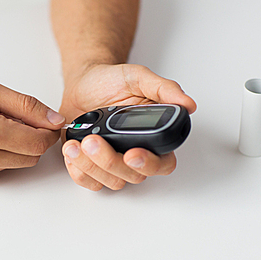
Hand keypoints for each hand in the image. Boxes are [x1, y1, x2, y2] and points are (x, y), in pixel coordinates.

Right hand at [0, 80, 64, 182]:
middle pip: (34, 156)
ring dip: (20, 147)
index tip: (45, 121)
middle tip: (18, 120)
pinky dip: (4, 155)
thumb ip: (26, 105)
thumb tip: (54, 120)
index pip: (39, 142)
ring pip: (21, 163)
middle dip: (35, 139)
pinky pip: (4, 168)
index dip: (48, 131)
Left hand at [60, 64, 196, 190]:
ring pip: (110, 181)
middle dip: (110, 161)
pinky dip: (78, 171)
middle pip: (132, 176)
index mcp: (151, 137)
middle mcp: (134, 154)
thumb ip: (163, 89)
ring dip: (90, 166)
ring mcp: (112, 162)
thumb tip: (188, 105)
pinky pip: (89, 182)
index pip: (162, 164)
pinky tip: (72, 152)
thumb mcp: (138, 77)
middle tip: (92, 140)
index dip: (149, 164)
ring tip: (75, 145)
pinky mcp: (91, 165)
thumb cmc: (111, 81)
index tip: (131, 153)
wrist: (83, 83)